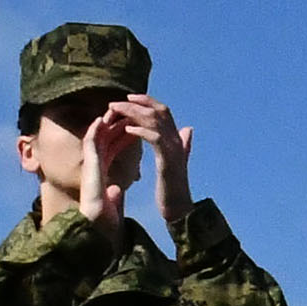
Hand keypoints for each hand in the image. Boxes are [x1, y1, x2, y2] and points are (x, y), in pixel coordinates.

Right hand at [79, 107, 139, 225]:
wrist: (98, 229)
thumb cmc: (104, 220)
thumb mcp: (113, 201)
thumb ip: (114, 195)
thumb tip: (117, 189)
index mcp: (103, 171)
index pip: (115, 146)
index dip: (124, 132)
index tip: (136, 122)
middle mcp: (95, 166)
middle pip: (106, 137)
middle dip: (116, 122)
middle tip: (128, 108)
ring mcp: (91, 165)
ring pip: (96, 137)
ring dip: (105, 122)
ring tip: (115, 107)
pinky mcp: (88, 167)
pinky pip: (89, 144)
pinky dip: (94, 131)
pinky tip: (101, 120)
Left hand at [118, 96, 192, 232]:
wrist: (179, 208)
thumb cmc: (173, 188)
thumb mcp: (177, 162)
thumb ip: (183, 145)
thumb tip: (189, 130)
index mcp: (176, 139)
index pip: (163, 111)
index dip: (147, 101)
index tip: (129, 97)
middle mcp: (177, 140)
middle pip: (159, 111)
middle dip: (137, 103)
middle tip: (117, 101)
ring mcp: (174, 149)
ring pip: (155, 121)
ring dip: (134, 113)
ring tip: (117, 110)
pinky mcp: (168, 161)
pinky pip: (156, 139)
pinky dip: (143, 131)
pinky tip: (129, 129)